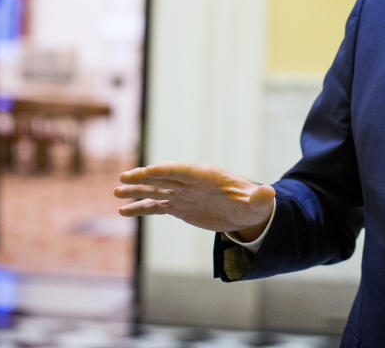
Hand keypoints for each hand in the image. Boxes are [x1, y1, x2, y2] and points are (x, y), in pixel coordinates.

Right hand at [114, 162, 275, 240]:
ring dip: (137, 191)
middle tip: (123, 178)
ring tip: (116, 193)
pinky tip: (124, 211)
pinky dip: (141, 207)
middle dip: (144, 177)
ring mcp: (183, 194)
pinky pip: (156, 206)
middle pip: (164, 177)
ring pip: (156, 190)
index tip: (147, 172)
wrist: (246, 213)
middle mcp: (191, 182)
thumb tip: (268, 193)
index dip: (165, 171)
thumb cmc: (252, 204)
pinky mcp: (179, 207)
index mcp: (207, 176)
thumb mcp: (258, 203)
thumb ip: (259, 197)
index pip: (182, 171)